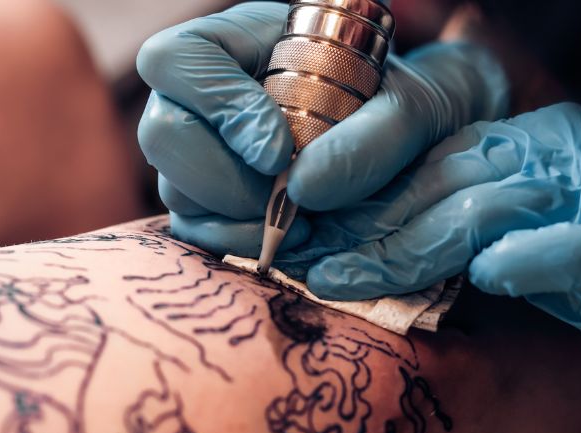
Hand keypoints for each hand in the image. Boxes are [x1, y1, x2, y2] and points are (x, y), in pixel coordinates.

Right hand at [136, 1, 507, 256]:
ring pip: (175, 190)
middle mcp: (207, 96)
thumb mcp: (417, 103)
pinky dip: (239, 242)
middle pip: (162, 133)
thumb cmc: (412, 109)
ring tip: (305, 225)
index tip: (279, 151)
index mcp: (241, 43)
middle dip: (222, 179)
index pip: (179, 60)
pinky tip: (291, 240)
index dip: (218, 107)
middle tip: (287, 200)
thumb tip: (305, 186)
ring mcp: (202, 151)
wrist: (418, 151)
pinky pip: (196, 228)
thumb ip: (376, 133)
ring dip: (237, 219)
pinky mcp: (211, 201)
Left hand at [295, 103, 580, 421]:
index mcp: (514, 139)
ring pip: (480, 208)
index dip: (353, 180)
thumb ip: (442, 222)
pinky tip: (481, 279)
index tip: (293, 215)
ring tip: (338, 282)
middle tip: (293, 254)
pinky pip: (567, 245)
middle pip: (434, 176)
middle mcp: (543, 151)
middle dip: (356, 220)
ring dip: (403, 249)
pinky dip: (523, 261)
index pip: (419, 151)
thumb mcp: (508, 226)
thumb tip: (346, 244)